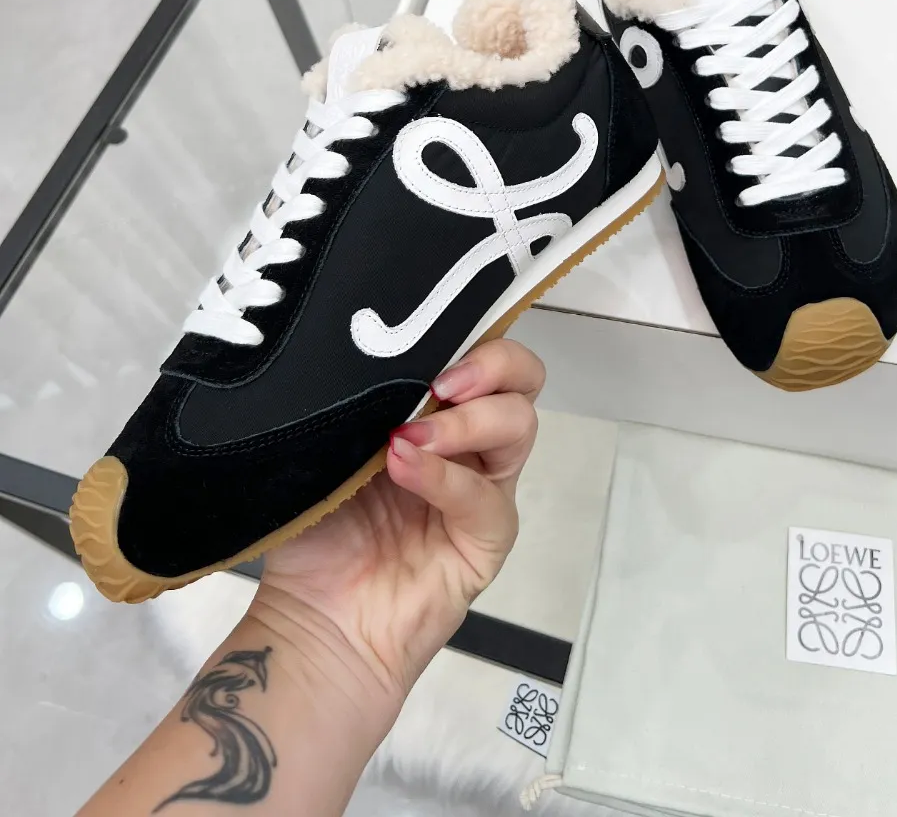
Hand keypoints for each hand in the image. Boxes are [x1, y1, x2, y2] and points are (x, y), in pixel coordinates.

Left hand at [253, 338, 544, 700]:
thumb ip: (360, 401)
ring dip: (468, 420)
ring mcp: (483, 490)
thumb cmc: (316, 534)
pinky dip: (445, 477)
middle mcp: (469, 444)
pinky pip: (485, 498)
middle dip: (492, 363)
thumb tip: (372, 353)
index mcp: (435, 411)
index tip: (430, 332)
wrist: (314, 623)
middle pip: (522, 379)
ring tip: (410, 435)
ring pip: (518, 426)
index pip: (482, 352)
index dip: (473, 334)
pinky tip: (404, 469)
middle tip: (442, 381)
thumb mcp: (331, 446)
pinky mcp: (486, 540)